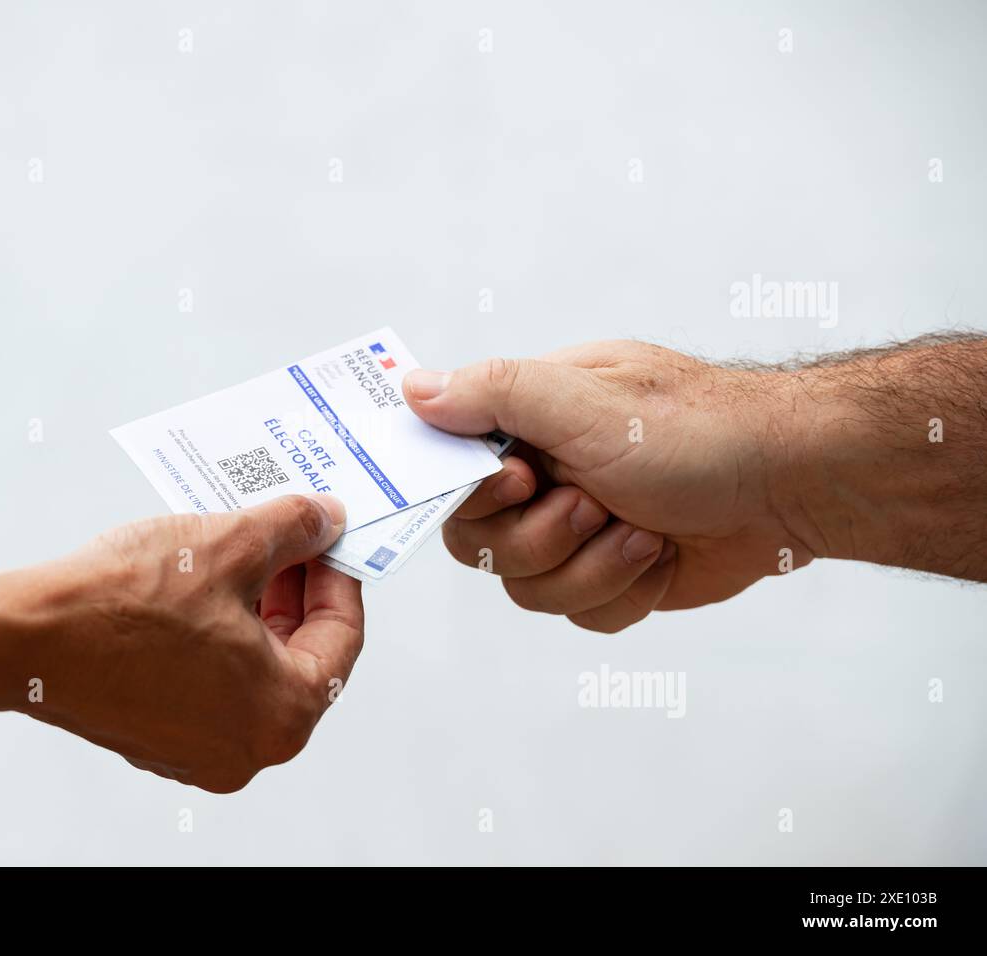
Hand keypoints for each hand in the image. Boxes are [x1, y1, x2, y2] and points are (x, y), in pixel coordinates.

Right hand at [9, 494, 361, 792]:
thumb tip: (323, 521)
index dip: (339, 575)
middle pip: (299, 655)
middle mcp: (246, 749)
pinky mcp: (157, 736)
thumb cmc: (122, 606)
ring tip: (238, 549)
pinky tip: (198, 586)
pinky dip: (213, 635)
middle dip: (295, 589)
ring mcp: (198, 749)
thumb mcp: (231, 545)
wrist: (25, 636)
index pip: (342, 637)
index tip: (329, 538)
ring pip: (251, 667)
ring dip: (253, 608)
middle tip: (286, 537)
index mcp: (282, 714)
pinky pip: (208, 681)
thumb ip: (294, 529)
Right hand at [403, 342, 816, 630]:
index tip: (523, 482)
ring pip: (528, 588)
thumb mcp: (588, 402)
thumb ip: (497, 394)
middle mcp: (546, 474)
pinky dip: (624, 592)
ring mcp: (578, 529)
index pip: (451, 468)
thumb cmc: (701, 430)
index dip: (476, 493)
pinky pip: (580, 613)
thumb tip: (414, 388)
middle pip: (480, 542)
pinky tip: (661, 555)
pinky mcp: (611, 576)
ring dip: (590, 567)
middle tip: (594, 506)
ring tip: (642, 531)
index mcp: (530, 419)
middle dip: (541, 538)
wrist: (794, 486)